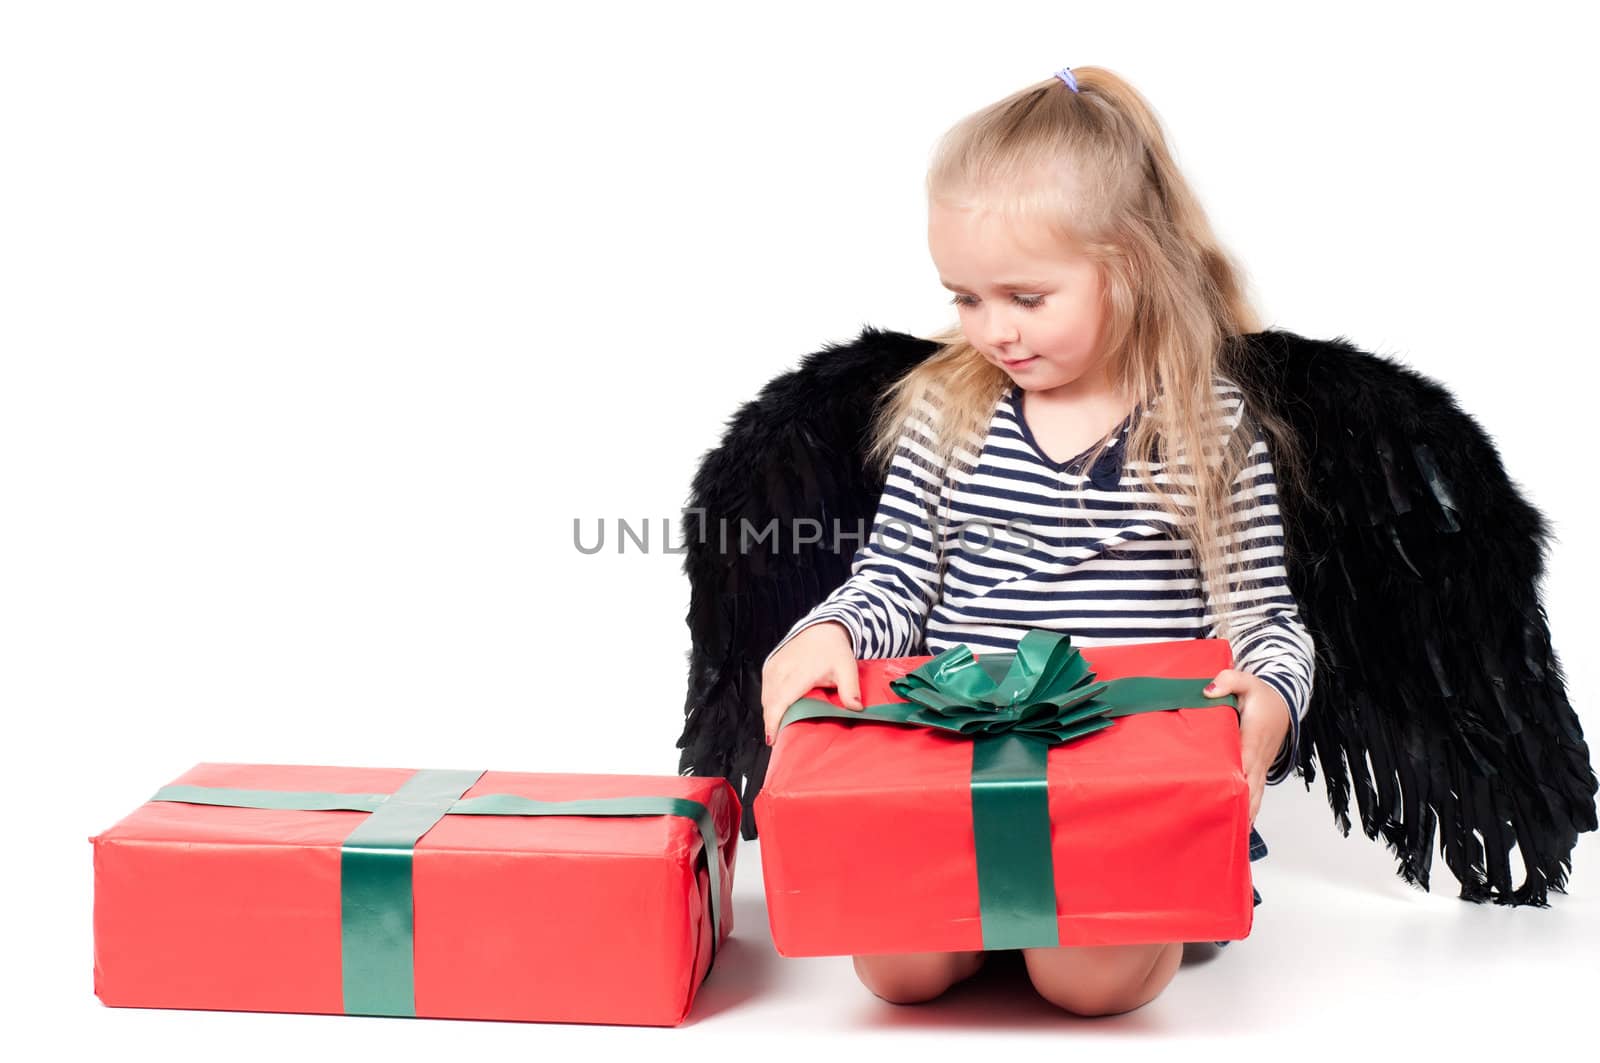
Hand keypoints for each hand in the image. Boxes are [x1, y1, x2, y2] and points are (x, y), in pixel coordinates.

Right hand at [760, 621, 863, 745]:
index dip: (773, 723)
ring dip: (771, 713)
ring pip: (766, 698)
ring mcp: (772, 667)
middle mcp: (780, 670)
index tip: (773, 740)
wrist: (822, 628)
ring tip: (781, 728)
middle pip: (770, 704)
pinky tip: (779, 711)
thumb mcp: (847, 668)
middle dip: (773, 723)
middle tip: (782, 740)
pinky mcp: (769, 665)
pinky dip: (770, 702)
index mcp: (797, 674)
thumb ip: (850, 690)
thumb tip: (856, 709)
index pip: (779, 703)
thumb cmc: (834, 649)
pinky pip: (765, 690)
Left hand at [1203, 668, 1290, 824]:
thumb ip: (1228, 681)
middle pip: (1250, 787)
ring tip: (1234, 837)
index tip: (1225, 797)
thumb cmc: (1262, 695)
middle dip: (1240, 807)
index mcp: (1252, 737)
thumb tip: (1208, 691)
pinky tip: (1242, 827)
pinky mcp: (1259, 770)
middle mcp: (1258, 757)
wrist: (1283, 703)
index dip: (1235, 778)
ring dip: (1247, 814)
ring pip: (1255, 795)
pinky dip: (1250, 810)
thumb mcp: (1246, 681)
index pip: (1243, 761)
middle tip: (1225, 828)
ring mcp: (1261, 766)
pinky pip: (1256, 793)